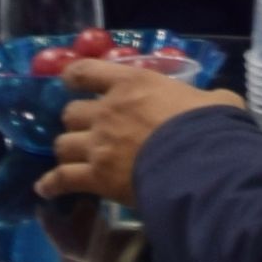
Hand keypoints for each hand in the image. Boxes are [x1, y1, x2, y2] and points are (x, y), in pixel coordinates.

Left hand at [43, 59, 233, 213]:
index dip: (75, 76)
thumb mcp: (216, 100)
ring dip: (67, 150)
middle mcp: (107, 110)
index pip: (89, 71)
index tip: (69, 80)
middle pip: (71, 112)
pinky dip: (52, 185)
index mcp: (133, 83)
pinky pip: (63, 179)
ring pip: (62, 144)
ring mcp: (98, 144)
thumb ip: (206, 98)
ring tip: (72, 159)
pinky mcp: (95, 177)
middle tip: (87, 130)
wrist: (200, 163)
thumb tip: (214, 102)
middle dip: (76, 121)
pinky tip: (45, 190)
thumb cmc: (210, 126)